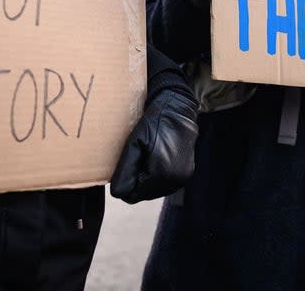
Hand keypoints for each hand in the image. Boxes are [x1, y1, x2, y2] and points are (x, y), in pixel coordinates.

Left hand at [110, 85, 197, 203]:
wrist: (178, 109)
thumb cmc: (155, 122)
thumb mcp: (134, 144)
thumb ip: (125, 170)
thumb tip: (117, 193)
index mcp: (161, 174)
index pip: (132, 195)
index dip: (124, 181)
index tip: (125, 163)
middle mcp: (175, 181)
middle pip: (143, 195)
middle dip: (135, 181)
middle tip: (135, 158)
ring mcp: (182, 178)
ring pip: (153, 191)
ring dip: (145, 179)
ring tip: (146, 156)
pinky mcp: (186, 174)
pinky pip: (164, 184)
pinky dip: (156, 176)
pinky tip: (155, 158)